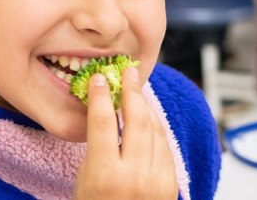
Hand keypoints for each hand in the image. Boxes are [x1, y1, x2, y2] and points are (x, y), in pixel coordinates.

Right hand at [74, 67, 177, 199]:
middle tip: (127, 73)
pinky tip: (148, 117)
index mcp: (105, 175)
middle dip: (132, 91)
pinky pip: (164, 144)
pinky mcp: (171, 182)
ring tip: (137, 90)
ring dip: (146, 106)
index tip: (99, 78)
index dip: (101, 95)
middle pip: (136, 119)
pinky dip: (155, 127)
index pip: (103, 122)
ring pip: (154, 128)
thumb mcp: (85, 182)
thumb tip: (106, 113)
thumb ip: (97, 150)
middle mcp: (134, 175)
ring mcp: (157, 179)